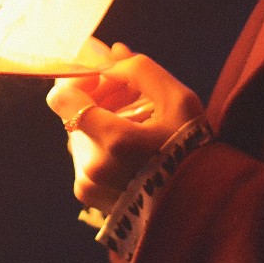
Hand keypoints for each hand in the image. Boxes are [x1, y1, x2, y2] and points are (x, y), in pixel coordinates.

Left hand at [46, 38, 204, 211]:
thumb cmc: (193, 152)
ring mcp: (88, 184)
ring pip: (80, 134)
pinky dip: (102, 143)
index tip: (103, 76)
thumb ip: (139, 70)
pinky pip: (85, 156)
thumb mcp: (179, 101)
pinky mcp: (89, 197)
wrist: (201, 209)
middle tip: (133, 92)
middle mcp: (92, 166)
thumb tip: (107, 52)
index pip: (62, 97)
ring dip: (102, 119)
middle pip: (75, 113)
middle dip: (100, 95)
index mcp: (113, 141)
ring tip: (139, 118)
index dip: (79, 79)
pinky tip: (132, 142)